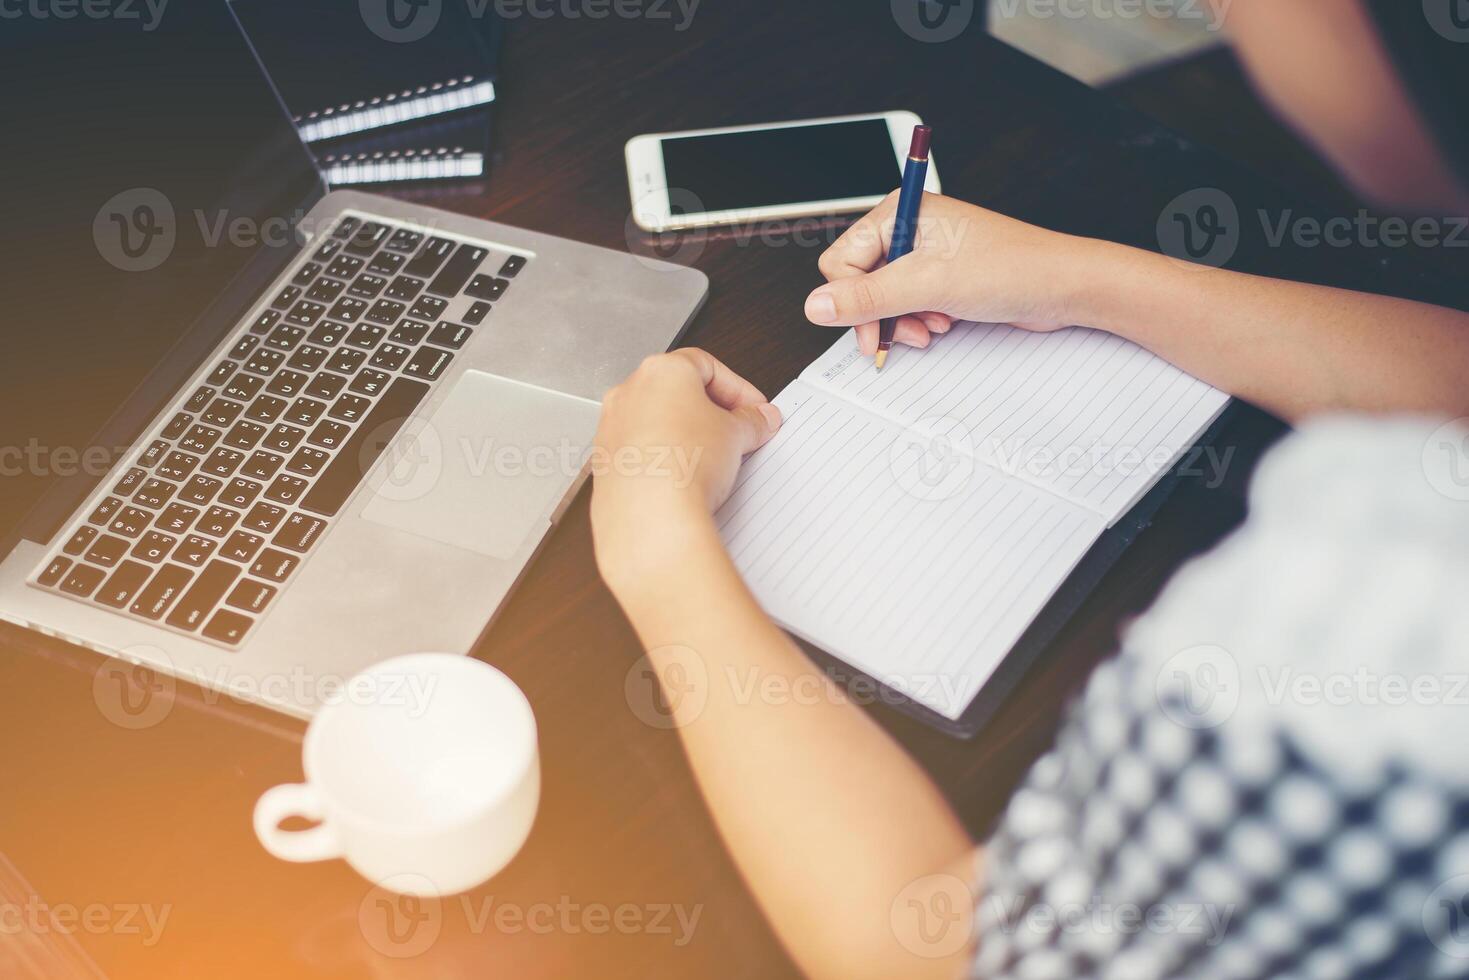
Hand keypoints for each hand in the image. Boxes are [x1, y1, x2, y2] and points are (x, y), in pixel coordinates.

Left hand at [590, 349, 780, 588]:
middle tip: (738, 434)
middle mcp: (629, 392)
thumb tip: (759, 418)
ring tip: (713, 461)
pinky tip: (685, 479)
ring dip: (687, 436)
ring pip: (657, 421)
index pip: (708, 367)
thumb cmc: (683, 465)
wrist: (650, 515)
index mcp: (660, 370)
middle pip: (679, 392)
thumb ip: (751, 420)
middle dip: (713, 412)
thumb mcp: (735, 435)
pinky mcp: (606, 461)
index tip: (755, 411)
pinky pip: (641, 450)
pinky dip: (664, 457)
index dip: (739, 390)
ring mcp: (612, 426)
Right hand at [804, 192, 1098, 353]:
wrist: (1063, 286)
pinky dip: (918, 320)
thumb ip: (867, 298)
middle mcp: (908, 228)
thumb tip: (814, 306)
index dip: (851, 300)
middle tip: (906, 331)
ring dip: (902, 320)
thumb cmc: (1011, 269)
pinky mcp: (939, 276)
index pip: (840, 261)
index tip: (870, 329)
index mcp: (899, 212)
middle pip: (858, 281)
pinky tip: (942, 323)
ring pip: (881, 298)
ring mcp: (924, 253)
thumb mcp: (928, 285)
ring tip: (933, 325)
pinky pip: (906, 304)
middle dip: (881, 313)